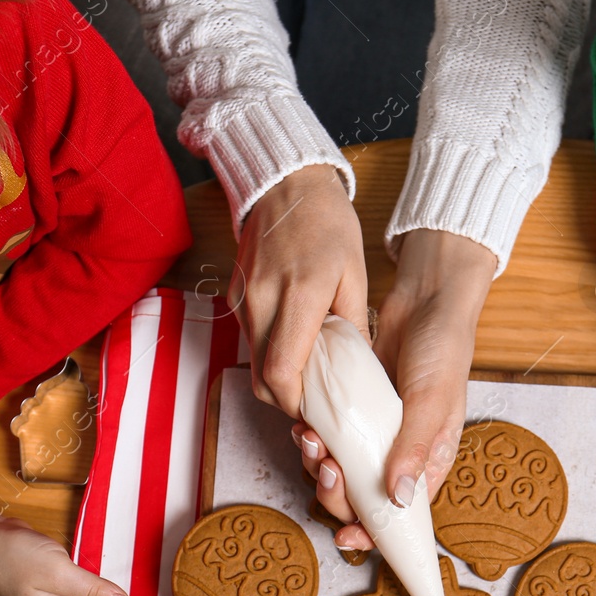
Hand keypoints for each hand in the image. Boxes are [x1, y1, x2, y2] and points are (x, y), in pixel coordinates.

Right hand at [230, 164, 368, 417]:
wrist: (286, 183)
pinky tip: (296, 347)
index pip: (282, 375)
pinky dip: (271, 355)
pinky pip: (251, 341)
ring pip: (254, 364)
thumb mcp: (355, 275)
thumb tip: (359, 372)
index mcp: (299, 296)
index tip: (318, 412)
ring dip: (280, 380)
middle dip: (288, 402)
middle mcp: (263, 302)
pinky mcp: (236, 297)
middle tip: (318, 403)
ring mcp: (244, 300)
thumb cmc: (327, 224)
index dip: (297, 405)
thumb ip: (355, 327)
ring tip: (313, 376)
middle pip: (262, 381)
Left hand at [294, 229, 495, 551]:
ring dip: (319, 464)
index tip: (347, 538)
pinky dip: (315, 436)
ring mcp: (373, 432)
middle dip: (336, 493)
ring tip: (312, 441)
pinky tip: (306, 424)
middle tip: (327, 469)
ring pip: (340, 468)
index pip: (399, 515)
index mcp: (428, 462)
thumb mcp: (432, 401)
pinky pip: (329, 434)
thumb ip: (413, 449)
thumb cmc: (443, 351)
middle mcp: (399, 453)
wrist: (425, 299)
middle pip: (361, 497)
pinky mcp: (352, 408)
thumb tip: (396, 499)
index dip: (372, 533)